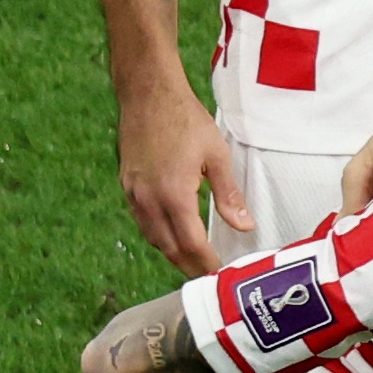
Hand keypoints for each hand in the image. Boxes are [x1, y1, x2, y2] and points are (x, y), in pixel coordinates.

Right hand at [118, 79, 248, 273]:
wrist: (147, 95)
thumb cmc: (185, 120)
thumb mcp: (216, 156)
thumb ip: (229, 195)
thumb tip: (244, 226)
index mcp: (173, 195)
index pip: (191, 244)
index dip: (207, 263)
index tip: (220, 276)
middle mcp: (148, 200)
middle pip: (169, 248)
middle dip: (190, 266)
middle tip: (209, 278)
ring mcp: (133, 194)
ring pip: (152, 237)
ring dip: (172, 253)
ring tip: (193, 263)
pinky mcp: (127, 185)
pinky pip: (142, 221)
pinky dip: (158, 236)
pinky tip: (172, 236)